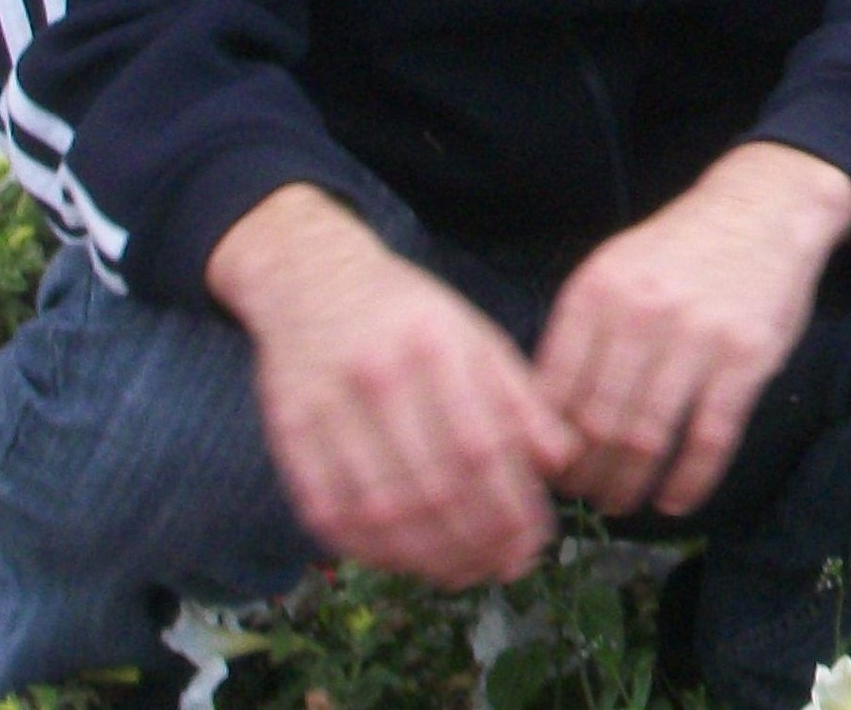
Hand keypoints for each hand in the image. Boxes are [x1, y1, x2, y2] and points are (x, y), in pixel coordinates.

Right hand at [206, 185, 577, 588]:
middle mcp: (378, 374)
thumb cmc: (408, 314)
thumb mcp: (473, 334)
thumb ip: (518, 396)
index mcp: (435, 344)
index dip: (512, 507)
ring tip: (462, 573)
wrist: (312, 279)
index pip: (483, 447)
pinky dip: (371, 550)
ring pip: (383, 512)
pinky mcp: (288, 433)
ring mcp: (327, 405)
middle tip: (503, 567)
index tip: (535, 543)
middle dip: (478, 543)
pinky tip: (403, 559)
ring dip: (429, 558)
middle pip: (435, 487)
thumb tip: (562, 460)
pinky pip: (331, 513)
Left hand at [534, 143, 850, 518]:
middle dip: (585, 475)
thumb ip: (582, 331)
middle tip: (585, 498)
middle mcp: (639, 312)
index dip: (546, 444)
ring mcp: (695, 335)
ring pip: (647, 438)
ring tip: (622, 503)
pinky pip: (709, 438)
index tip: (546, 473)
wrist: (761, 207)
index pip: (554, 388)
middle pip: (597, 423)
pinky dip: (689, 481)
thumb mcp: (615, 269)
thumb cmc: (678, 250)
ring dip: (630, 486)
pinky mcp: (745, 358)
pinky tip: (676, 499)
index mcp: (596, 291)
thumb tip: (542, 414)